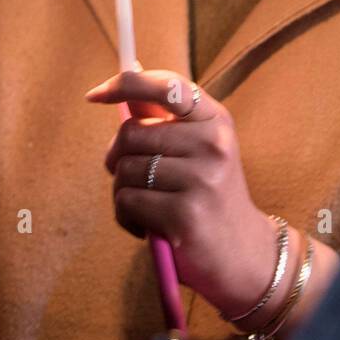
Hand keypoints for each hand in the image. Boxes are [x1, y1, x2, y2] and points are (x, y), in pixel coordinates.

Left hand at [86, 69, 290, 321]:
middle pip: (130, 133)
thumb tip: (122, 89)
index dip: (124, 84)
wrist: (243, 254)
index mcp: (215, 119)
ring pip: (124, 170)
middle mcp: (213, 144)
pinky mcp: (185, 214)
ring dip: (122, 191)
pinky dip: (126, 216)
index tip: (96, 95)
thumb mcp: (199, 149)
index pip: (166, 85)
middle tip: (133, 177)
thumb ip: (164, 120)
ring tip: (147, 206)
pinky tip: (147, 226)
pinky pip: (126, 201)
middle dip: (117, 157)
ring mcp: (201, 179)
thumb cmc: (210, 195)